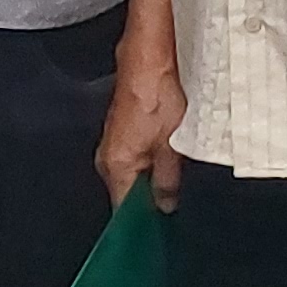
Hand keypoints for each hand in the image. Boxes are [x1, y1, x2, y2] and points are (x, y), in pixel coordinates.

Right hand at [98, 44, 184, 207]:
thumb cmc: (158, 93)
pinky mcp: (123, 127)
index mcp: (116, 165)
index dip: (143, 220)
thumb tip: (165, 202)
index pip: (123, 208)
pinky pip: (136, 154)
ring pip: (134, 171)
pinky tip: (171, 153)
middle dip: (151, 196)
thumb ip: (168, 180)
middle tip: (177, 199)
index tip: (159, 229)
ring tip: (178, 173)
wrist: (150, 57)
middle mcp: (108, 155)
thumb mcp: (173, 146)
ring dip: (153, 176)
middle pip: (128, 190)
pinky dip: (152, 158)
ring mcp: (114, 140)